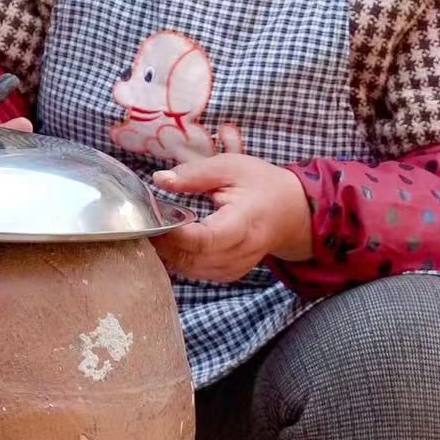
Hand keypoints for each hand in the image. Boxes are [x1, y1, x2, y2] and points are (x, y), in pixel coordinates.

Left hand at [150, 154, 311, 282]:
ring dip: (170, 255)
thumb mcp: (230, 166)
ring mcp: (239, 265)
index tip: (155, 220)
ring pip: (194, 270)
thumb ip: (194, 174)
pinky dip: (181, 262)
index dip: (176, 235)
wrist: (292, 211)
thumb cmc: (261, 185)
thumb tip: (160, 179)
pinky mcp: (231, 273)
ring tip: (157, 232)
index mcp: (246, 220)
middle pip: (196, 258)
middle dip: (166, 244)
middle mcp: (245, 249)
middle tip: (147, 225)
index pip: (208, 239)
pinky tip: (172, 245)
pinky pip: (199, 274)